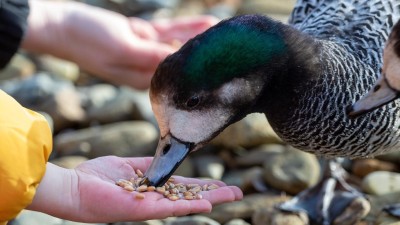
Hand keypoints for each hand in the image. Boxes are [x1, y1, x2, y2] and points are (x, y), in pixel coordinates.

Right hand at [22, 1, 217, 89]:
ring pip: (181, 47)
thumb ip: (152, 56)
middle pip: (184, 67)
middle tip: (235, 54)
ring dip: (202, 42)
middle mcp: (147, 68)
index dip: (203, 80)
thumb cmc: (87, 40)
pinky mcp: (142, 36)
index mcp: (143, 79)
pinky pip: (171, 32)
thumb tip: (182, 63)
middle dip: (208, 62)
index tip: (226, 75)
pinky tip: (206, 23)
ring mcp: (146, 51)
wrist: (62, 25)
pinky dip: (188, 28)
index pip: (180, 83)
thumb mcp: (123, 47)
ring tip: (228, 36)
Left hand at [28, 156, 241, 222]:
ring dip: (210, 199)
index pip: (183, 186)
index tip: (219, 182)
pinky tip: (207, 204)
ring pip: (187, 202)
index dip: (202, 184)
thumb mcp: (127, 166)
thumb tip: (163, 162)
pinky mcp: (143, 209)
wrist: (75, 188)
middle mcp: (156, 198)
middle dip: (214, 193)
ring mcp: (151, 205)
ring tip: (232, 195)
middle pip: (191, 195)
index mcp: (152, 187)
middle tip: (237, 192)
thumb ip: (147, 166)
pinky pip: (171, 208)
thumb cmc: (96, 177)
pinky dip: (190, 206)